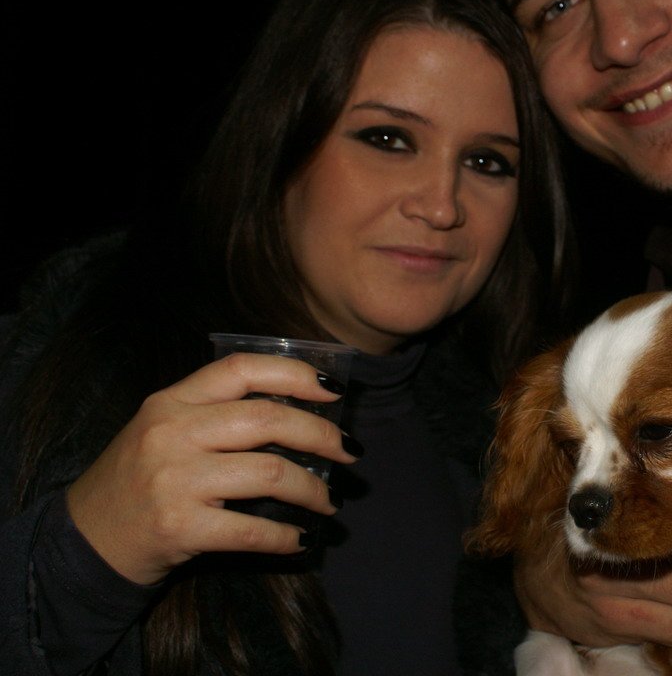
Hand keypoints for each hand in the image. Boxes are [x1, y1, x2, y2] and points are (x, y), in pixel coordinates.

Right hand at [65, 351, 357, 585]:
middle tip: (348, 452)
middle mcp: (171, 432)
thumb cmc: (138, 479)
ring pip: (271, 472)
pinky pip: (252, 530)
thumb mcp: (164, 429)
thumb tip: (302, 408)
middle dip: (322, 434)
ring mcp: (174, 480)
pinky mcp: (178, 527)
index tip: (334, 389)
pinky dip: (287, 537)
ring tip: (329, 502)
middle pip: (268, 418)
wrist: (83, 541)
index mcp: (171, 400)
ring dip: (314, 490)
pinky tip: (302, 539)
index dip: (295, 373)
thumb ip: (216, 412)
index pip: (241, 368)